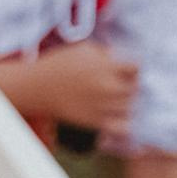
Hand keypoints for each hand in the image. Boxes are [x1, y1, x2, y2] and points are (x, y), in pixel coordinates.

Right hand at [26, 42, 141, 139]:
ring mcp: (102, 106)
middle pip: (136, 88)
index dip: (134, 68)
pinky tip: (117, 116)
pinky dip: (125, 124)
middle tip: (120, 83)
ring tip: (116, 98)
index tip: (125, 68)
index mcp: (106, 67)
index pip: (137, 67)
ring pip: (132, 106)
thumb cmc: (61, 64)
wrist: (38, 87)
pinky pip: (122, 128)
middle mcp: (107, 87)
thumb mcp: (85, 49)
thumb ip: (107, 54)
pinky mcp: (95, 122)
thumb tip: (123, 59)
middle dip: (131, 84)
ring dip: (127, 102)